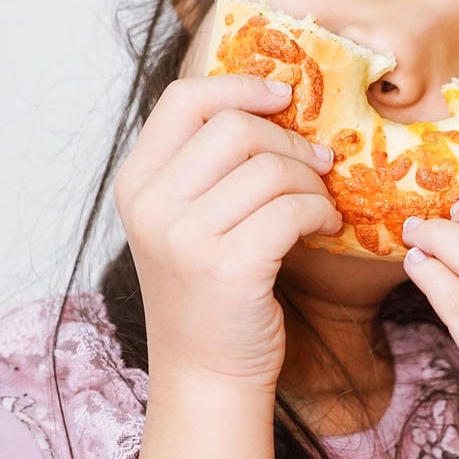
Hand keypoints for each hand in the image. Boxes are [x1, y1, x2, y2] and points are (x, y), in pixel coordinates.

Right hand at [112, 74, 341, 390]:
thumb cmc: (208, 289)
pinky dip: (320, 212)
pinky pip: (293, 209)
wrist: (206, 372)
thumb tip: (277, 100)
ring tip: (318, 204)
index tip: (282, 96)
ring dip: (310, 182)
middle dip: (289, 141)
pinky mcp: (227, 268)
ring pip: (270, 168)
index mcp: (135, 183)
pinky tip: (323, 227)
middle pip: (235, 127)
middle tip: (316, 164)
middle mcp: (150, 206)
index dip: (240, 86)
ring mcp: (184, 238)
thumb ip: (210, 164)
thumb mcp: (187, 219)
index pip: (183, 99)